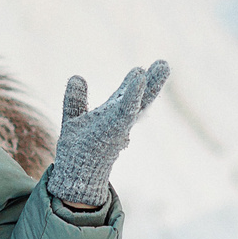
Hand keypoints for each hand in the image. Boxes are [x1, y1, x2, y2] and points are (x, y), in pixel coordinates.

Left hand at [45, 63, 167, 209]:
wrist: (76, 174)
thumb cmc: (77, 150)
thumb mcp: (73, 117)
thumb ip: (75, 99)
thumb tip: (78, 76)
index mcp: (112, 116)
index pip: (126, 96)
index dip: (134, 83)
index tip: (140, 69)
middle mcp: (120, 120)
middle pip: (141, 98)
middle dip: (153, 81)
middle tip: (164, 64)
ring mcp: (121, 124)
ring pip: (140, 102)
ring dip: (151, 85)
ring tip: (162, 65)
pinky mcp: (116, 128)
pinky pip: (127, 108)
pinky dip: (134, 93)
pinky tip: (140, 77)